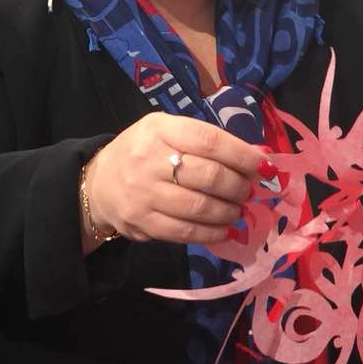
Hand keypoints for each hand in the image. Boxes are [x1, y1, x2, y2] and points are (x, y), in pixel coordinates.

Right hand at [84, 111, 261, 248]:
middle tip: (248, 192)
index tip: (263, 168)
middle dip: (238, 187)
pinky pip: (185, 233)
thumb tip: (259, 158)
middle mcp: (149, 159)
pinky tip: (224, 230)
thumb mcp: (168, 132)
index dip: (242, 156)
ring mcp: (144, 193)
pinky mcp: (142, 222)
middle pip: (208, 176)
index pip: (210, 141)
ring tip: (237, 210)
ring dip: (228, 212)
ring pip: (200, 207)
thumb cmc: (143, 152)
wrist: (99, 183)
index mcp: (159, 129)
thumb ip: (208, 142)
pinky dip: (212, 233)